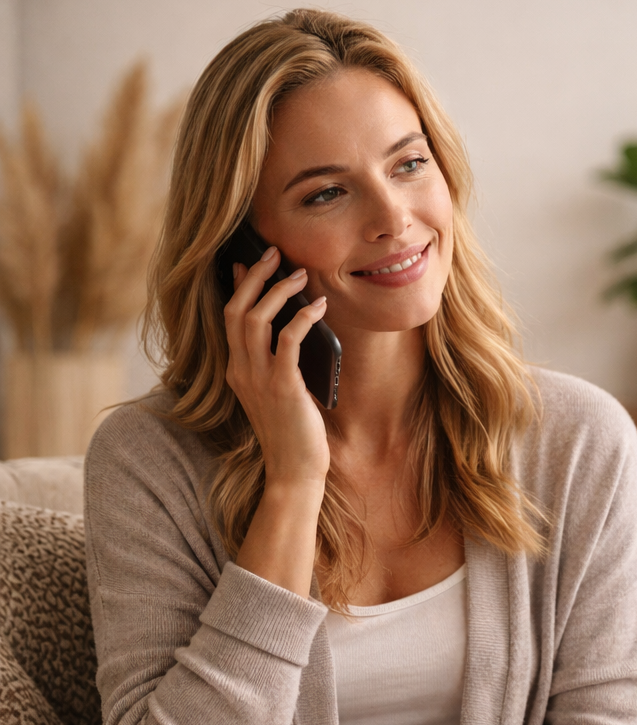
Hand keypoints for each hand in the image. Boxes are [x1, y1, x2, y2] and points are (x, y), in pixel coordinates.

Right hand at [224, 248, 330, 487]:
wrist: (294, 470)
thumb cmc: (294, 431)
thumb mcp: (280, 391)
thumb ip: (278, 362)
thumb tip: (293, 327)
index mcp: (236, 371)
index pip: (229, 318)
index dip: (239, 286)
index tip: (250, 261)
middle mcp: (240, 371)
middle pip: (236, 310)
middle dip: (255, 277)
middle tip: (275, 253)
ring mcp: (258, 379)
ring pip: (255, 320)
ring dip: (278, 291)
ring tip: (300, 274)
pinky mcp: (282, 387)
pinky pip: (287, 341)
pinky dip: (302, 318)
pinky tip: (319, 306)